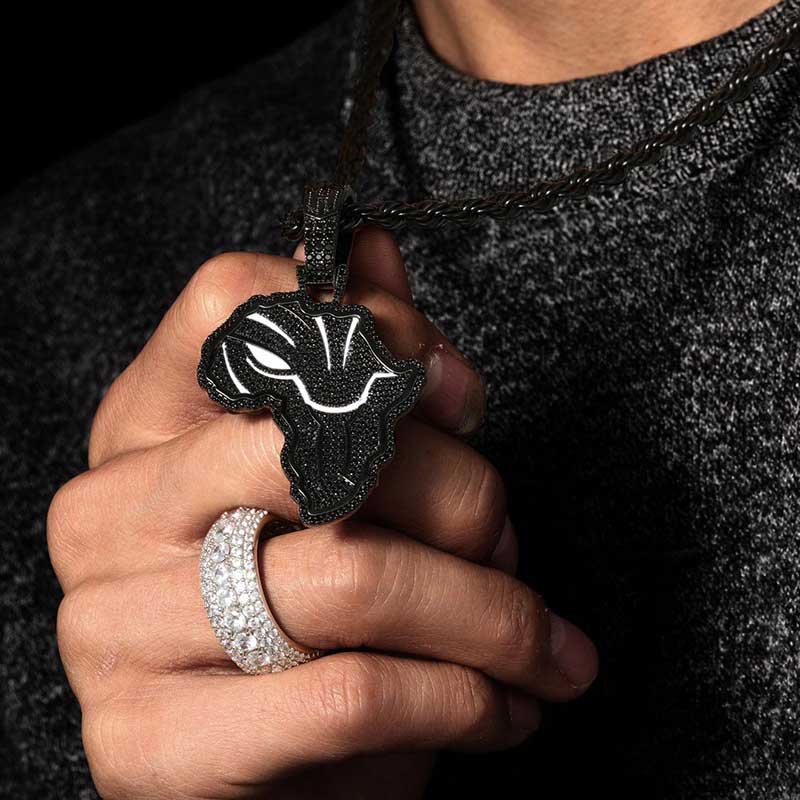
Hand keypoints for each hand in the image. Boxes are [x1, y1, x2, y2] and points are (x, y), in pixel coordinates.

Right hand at [48, 229, 597, 798]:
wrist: (250, 769)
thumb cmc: (299, 602)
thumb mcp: (326, 475)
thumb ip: (352, 360)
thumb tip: (377, 248)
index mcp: (143, 424)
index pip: (236, 305)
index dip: (373, 325)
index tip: (458, 387)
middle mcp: (109, 512)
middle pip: (321, 440)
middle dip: (460, 488)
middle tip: (508, 535)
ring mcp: (114, 629)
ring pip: (355, 575)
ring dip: (489, 612)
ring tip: (536, 641)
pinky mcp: (152, 743)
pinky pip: (349, 696)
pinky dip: (460, 700)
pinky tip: (501, 708)